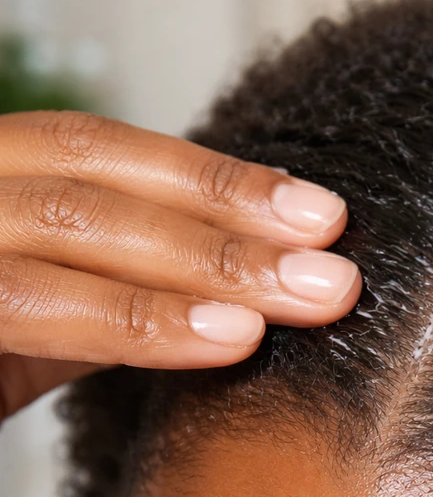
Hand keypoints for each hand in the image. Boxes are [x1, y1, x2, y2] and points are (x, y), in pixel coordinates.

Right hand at [0, 111, 360, 423]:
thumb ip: (127, 280)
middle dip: (231, 228)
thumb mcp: (51, 300)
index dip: (219, 179)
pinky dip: (135, 323)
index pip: (111, 155)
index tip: (323, 215)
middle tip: (337, 271)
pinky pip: (31, 309)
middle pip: (103, 188)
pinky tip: (221, 340)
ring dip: (201, 268)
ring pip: (71, 232)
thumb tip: (255, 284)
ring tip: (296, 302)